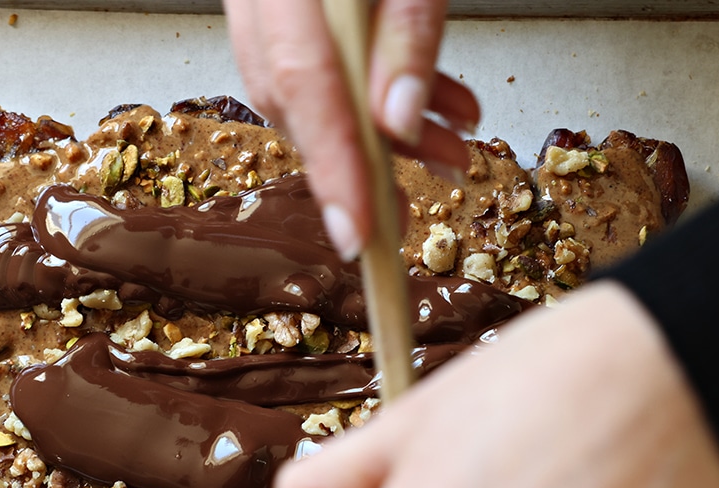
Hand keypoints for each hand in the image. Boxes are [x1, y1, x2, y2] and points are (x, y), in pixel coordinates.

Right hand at [223, 0, 479, 258]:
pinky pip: (321, 60)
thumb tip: (401, 119)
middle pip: (296, 101)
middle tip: (405, 215)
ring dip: (382, 135)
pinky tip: (435, 106)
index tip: (358, 234)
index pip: (302, 84)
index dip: (333, 168)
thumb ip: (408, 30)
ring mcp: (269, 2)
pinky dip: (378, 93)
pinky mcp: (291, 7)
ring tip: (448, 153)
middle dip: (358, 168)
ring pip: (310, 88)